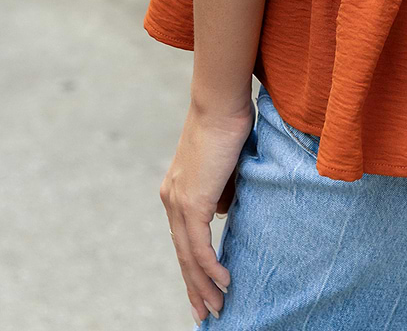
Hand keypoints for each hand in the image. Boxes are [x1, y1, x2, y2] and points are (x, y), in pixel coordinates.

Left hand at [160, 95, 253, 322]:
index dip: (193, 267)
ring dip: (204, 285)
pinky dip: (211, 268)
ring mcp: (179, 201)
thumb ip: (222, 190)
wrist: (220, 102)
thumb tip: (224, 210)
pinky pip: (200, 246)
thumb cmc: (229, 124)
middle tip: (206, 313)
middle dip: (194, 287)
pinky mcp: (192, 201)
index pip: (184, 239)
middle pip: (183, 255)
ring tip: (217, 307)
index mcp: (177, 190)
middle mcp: (172, 199)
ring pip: (189, 256)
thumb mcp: (226, 165)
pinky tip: (223, 283)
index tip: (202, 290)